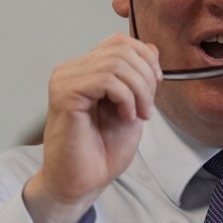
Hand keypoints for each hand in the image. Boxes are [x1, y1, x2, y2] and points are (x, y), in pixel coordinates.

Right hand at [24, 34, 160, 222]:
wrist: (85, 180)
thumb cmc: (103, 149)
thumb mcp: (134, 105)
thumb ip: (140, 77)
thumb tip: (152, 48)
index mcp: (87, 69)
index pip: (120, 42)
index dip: (146, 58)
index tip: (156, 83)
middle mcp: (73, 70)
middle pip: (122, 49)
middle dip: (146, 77)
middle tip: (148, 107)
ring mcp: (66, 80)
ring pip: (117, 63)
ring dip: (139, 91)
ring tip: (138, 114)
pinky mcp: (65, 94)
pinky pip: (106, 80)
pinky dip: (126, 98)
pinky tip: (125, 117)